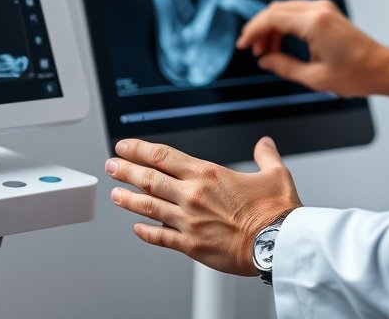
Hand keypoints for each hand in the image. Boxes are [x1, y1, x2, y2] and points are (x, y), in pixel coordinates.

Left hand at [105, 137, 301, 275]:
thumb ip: (265, 155)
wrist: (278, 243)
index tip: (124, 146)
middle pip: (148, 179)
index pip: (163, 156)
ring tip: (114, 195)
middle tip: (111, 166)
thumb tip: (264, 143)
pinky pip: (160, 237)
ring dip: (128, 199)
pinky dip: (145, 232)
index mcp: (207, 174)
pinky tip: (137, 228)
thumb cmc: (277, 212)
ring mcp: (188, 221)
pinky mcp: (190, 245)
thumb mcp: (275, 174)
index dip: (138, 149)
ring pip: (148, 206)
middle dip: (125, 170)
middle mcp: (192, 195)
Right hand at [237, 0, 388, 98]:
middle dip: (260, 29)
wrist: (383, 69)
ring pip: (285, 10)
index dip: (253, 30)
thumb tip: (266, 61)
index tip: (244, 44)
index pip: (272, 18)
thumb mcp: (314, 78)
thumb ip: (284, 67)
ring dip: (272, 27)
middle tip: (254, 50)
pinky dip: (285, 25)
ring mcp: (324, 10)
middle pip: (276, 10)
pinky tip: (282, 44)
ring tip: (267, 51)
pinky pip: (297, 13)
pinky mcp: (328, 14)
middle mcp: (319, 10)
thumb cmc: (358, 73)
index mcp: (314, 23)